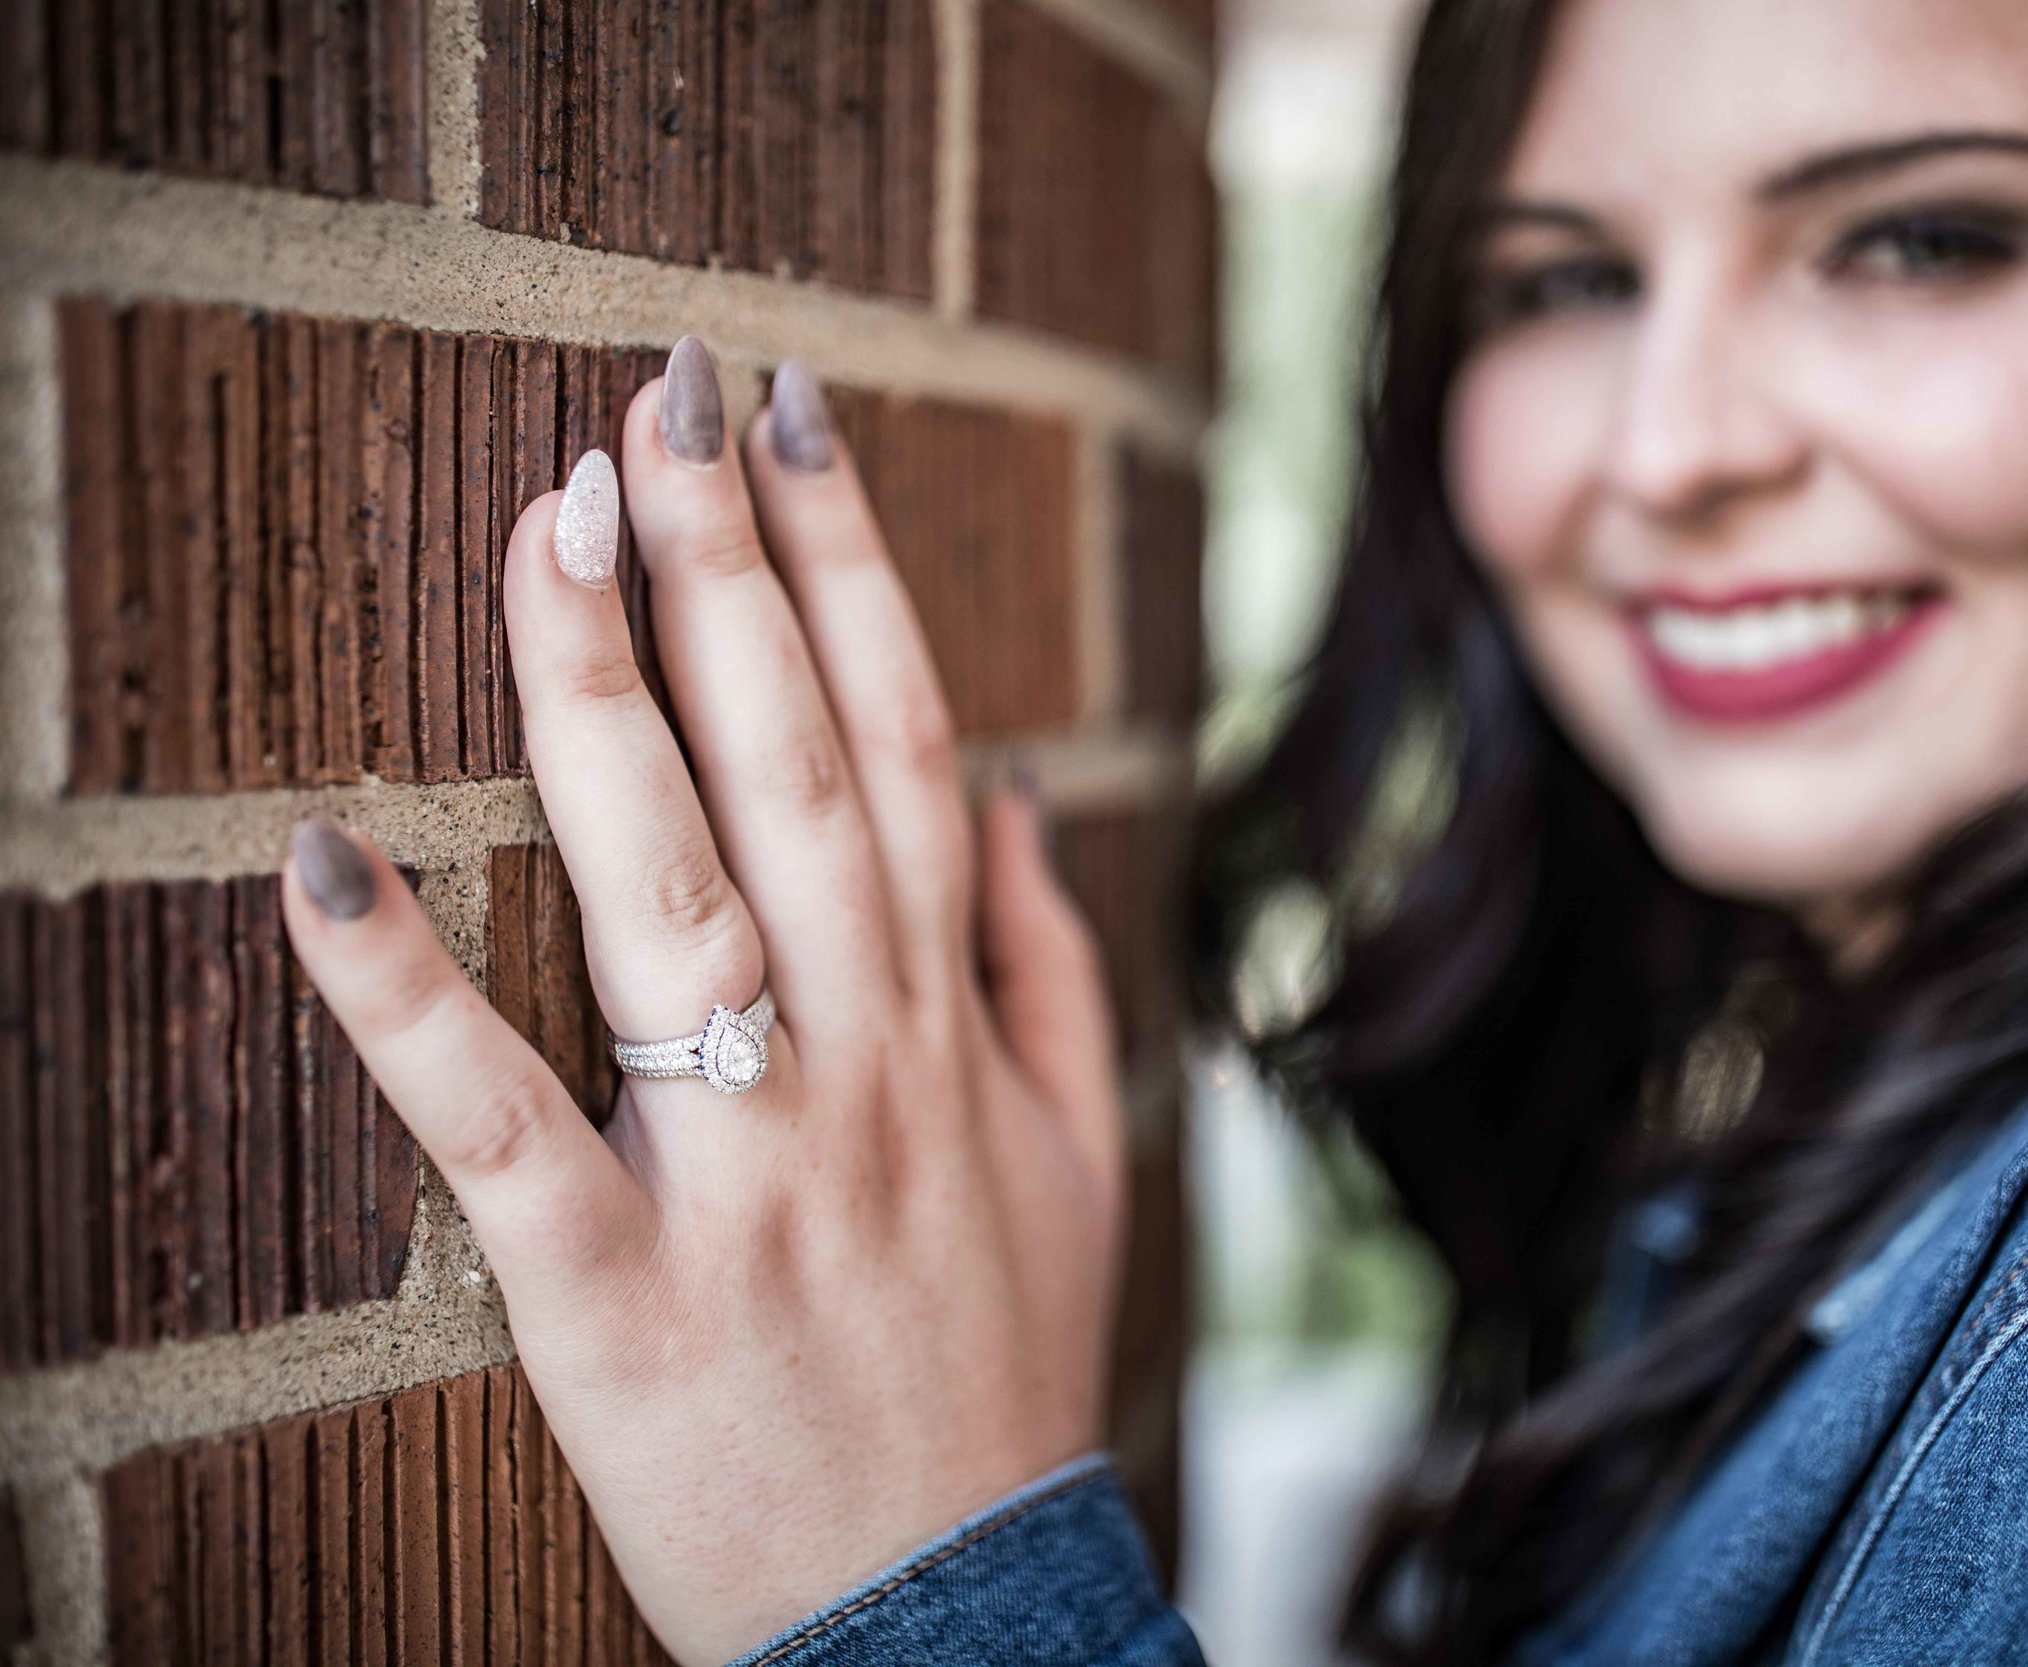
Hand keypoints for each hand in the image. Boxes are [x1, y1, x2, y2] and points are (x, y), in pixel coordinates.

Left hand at [277, 339, 1128, 1663]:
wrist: (953, 1615)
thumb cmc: (1003, 1365)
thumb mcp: (1084, 1158)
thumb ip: (1049, 969)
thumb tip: (1003, 797)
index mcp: (952, 1025)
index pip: (903, 744)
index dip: (851, 572)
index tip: (789, 417)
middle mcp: (860, 1065)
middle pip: (790, 774)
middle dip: (726, 567)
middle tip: (657, 388)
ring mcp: (744, 1172)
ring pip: (673, 900)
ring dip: (605, 702)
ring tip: (544, 520)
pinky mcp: (614, 1291)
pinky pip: (501, 1127)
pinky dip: (406, 997)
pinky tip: (321, 855)